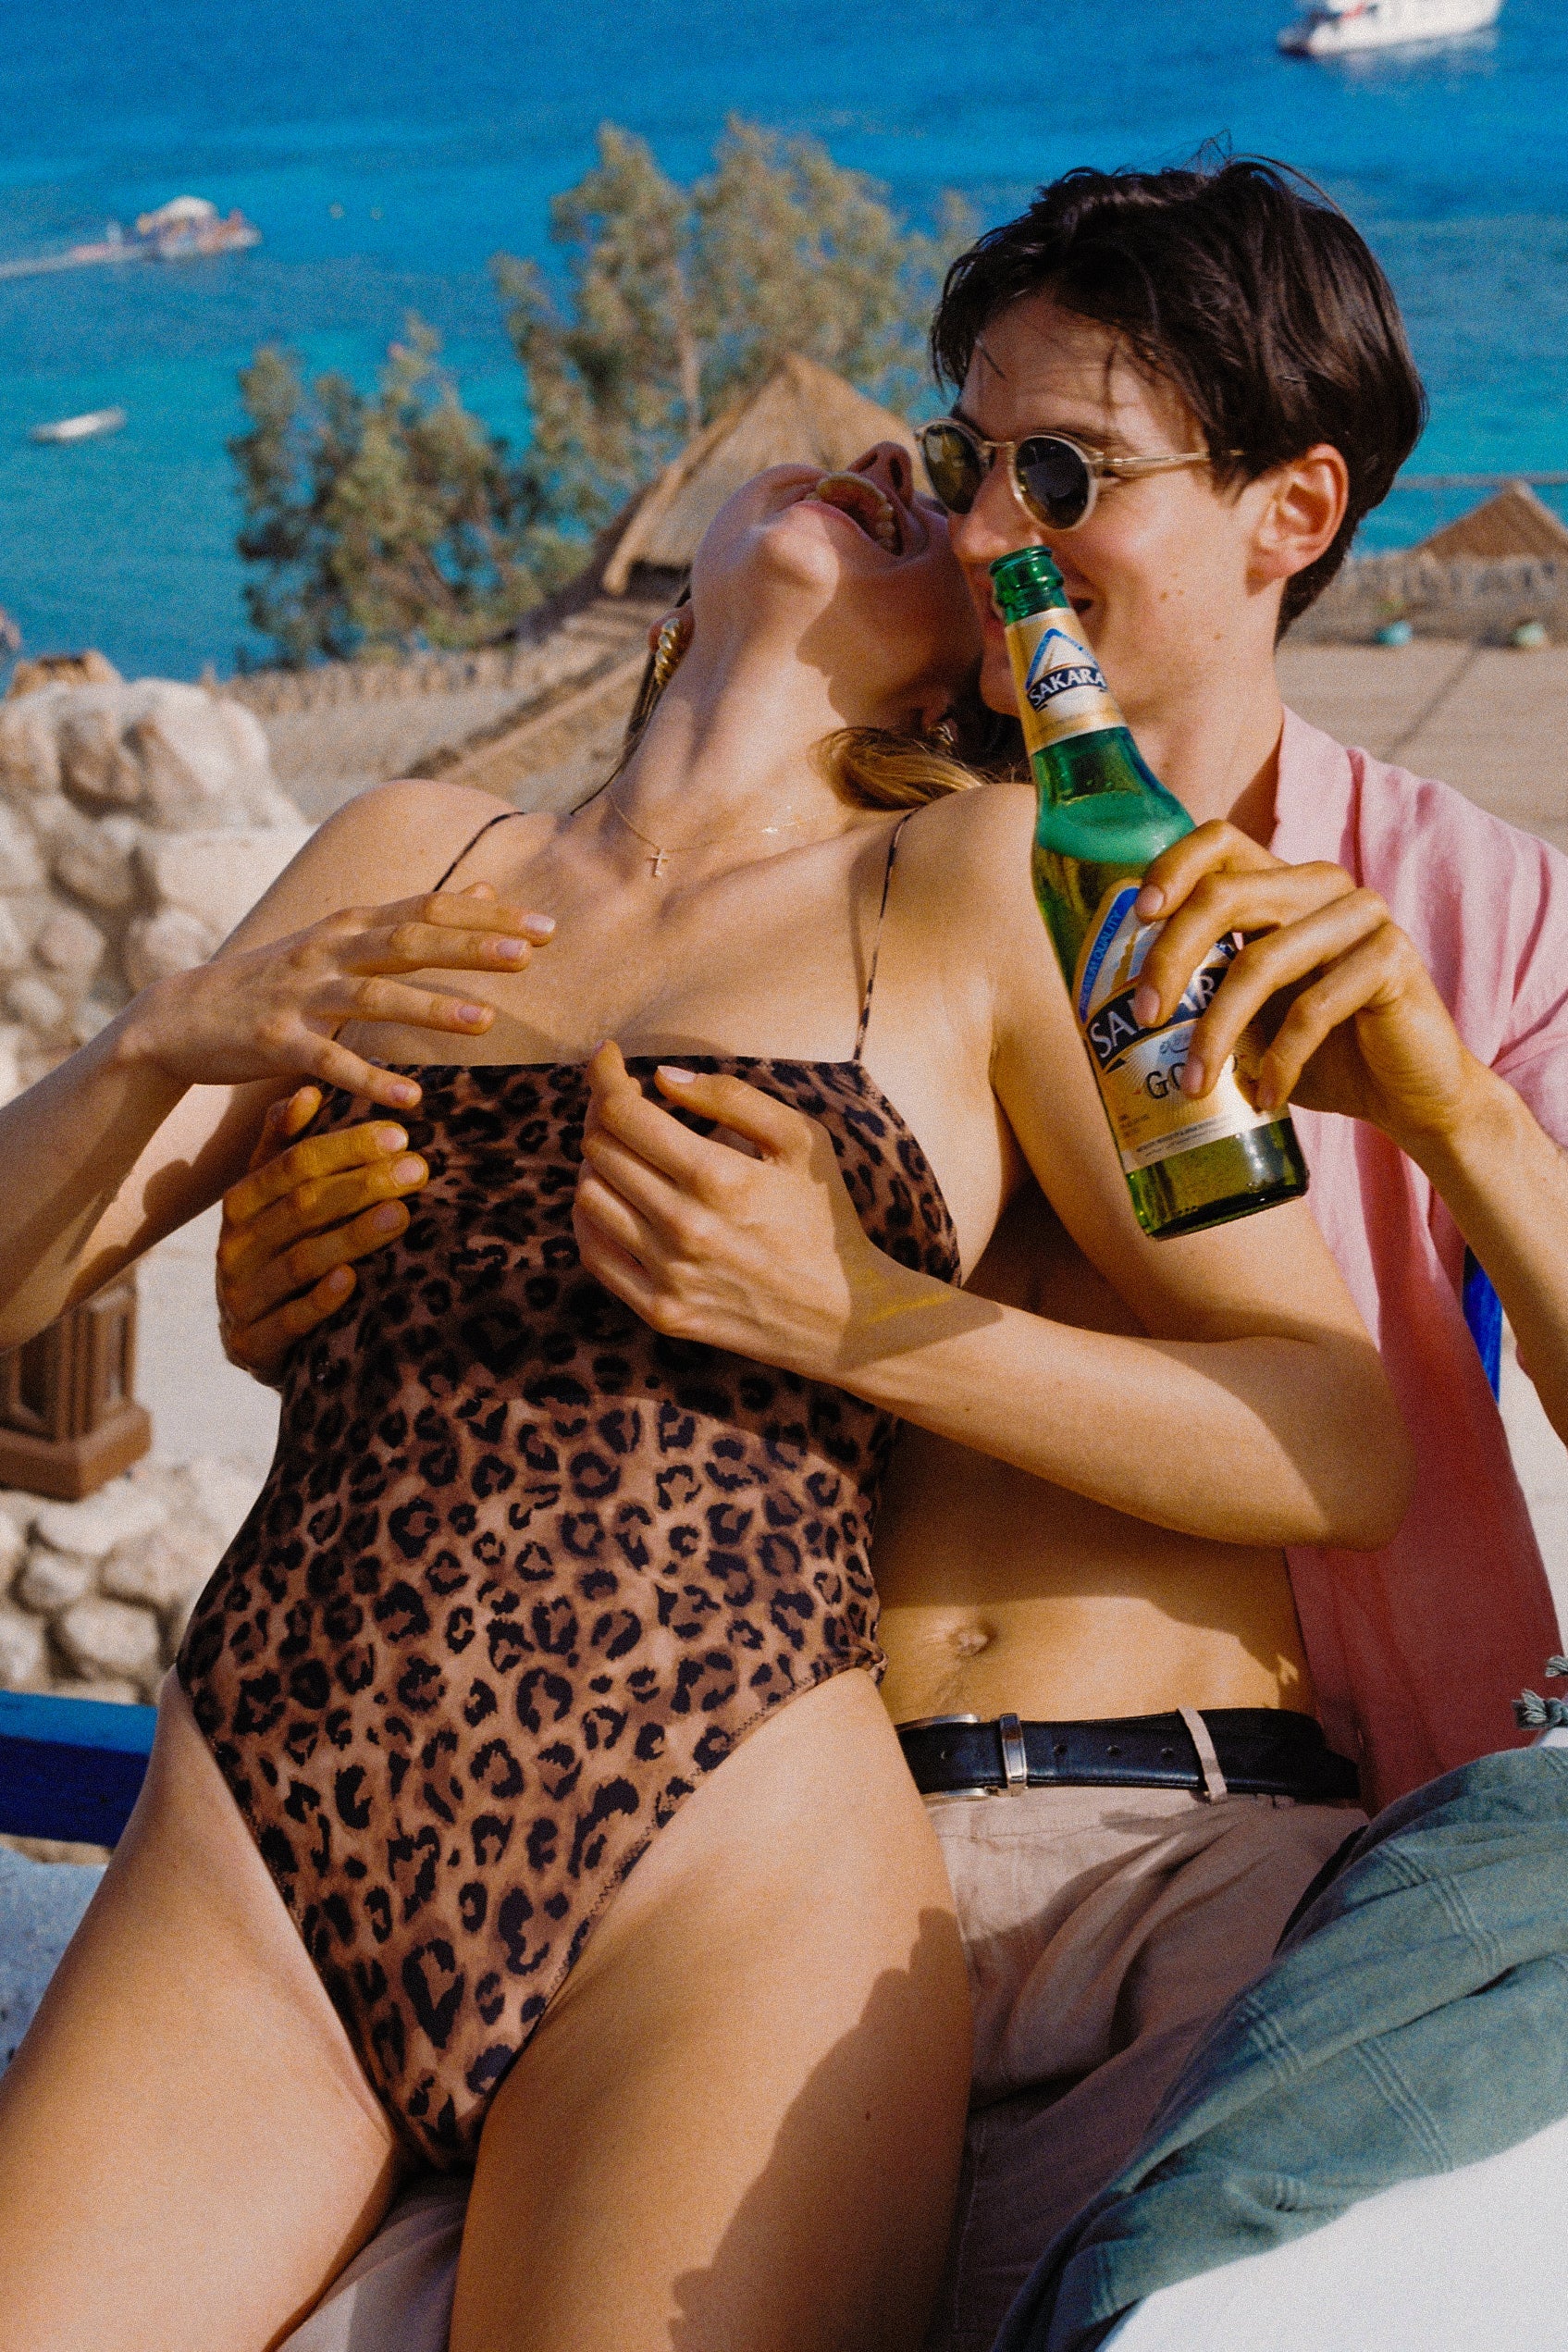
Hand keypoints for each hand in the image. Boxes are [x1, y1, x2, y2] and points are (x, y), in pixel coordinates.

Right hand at [118, 882, 554, 1112]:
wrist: (181, 1016)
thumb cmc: (278, 980)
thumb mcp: (344, 940)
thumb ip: (413, 919)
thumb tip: (483, 888)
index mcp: (351, 926)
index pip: (428, 909)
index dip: (486, 916)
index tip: (546, 928)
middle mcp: (328, 951)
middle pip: (408, 940)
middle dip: (469, 945)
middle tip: (528, 954)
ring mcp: (299, 995)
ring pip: (372, 997)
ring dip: (428, 1008)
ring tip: (484, 1022)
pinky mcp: (273, 1041)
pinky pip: (328, 1062)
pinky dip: (368, 1079)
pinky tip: (410, 1098)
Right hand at [216, 1087, 427, 1379]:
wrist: (255, 1341)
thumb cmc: (277, 1255)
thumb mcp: (274, 1201)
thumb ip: (284, 1148)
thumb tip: (306, 1090)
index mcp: (241, 1204)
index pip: (292, 1165)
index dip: (344, 1147)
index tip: (399, 1133)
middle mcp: (234, 1247)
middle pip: (300, 1208)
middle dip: (361, 1185)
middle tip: (417, 1169)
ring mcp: (240, 1298)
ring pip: (298, 1261)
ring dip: (351, 1236)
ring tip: (400, 1215)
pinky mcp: (253, 1346)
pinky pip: (289, 1321)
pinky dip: (320, 1300)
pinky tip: (353, 1280)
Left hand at [571, 1042, 897, 1375]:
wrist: (844, 1315)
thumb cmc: (825, 1218)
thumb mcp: (802, 1141)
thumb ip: (733, 1097)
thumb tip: (662, 1076)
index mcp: (719, 1177)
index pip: (622, 1113)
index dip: (605, 1076)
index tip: (609, 1058)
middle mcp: (686, 1226)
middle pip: (601, 1149)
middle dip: (604, 1112)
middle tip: (625, 1102)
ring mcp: (668, 1274)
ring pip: (589, 1196)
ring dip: (598, 1163)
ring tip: (627, 1151)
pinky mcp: (660, 1311)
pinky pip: (593, 1252)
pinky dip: (591, 1216)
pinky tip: (615, 1196)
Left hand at [1129, 822, 1482, 1151]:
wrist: (1409, 1095)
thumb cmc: (1320, 1053)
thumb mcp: (1251, 1016)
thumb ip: (1206, 989)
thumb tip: (1115, 998)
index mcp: (1283, 885)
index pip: (1221, 841)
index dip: (1173, 867)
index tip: (1138, 915)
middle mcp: (1322, 886)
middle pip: (1226, 895)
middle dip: (1172, 958)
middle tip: (1145, 1018)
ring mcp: (1362, 916)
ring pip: (1261, 961)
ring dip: (1216, 1031)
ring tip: (1193, 1085)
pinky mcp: (1393, 959)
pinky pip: (1313, 1007)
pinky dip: (1278, 1060)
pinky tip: (1263, 1096)